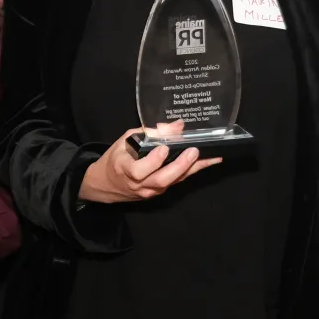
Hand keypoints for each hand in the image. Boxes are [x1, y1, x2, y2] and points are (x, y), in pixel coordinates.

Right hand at [77, 124, 219, 202]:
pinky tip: (206, 162)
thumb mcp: (124, 141)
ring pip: (173, 182)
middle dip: (180, 166)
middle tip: (194, 151)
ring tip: (212, 157)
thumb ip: (148, 133)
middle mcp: (139, 184)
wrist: (107, 184)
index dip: (153, 161)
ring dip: (193, 170)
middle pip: (161, 180)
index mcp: (125, 169)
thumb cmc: (116, 158)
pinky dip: (191, 172)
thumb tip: (176, 126)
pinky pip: (177, 182)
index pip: (140, 170)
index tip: (164, 147)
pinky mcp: (160, 192)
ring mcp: (151, 191)